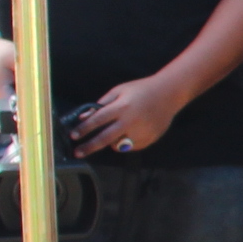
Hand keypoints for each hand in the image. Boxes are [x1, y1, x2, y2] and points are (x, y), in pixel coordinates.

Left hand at [70, 75, 186, 157]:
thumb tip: (83, 117)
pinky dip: (126, 142)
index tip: (73, 136)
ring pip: (118, 145)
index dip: (83, 128)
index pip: (98, 120)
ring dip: (111, 142)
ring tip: (117, 132)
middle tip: (77, 152)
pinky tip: (132, 131)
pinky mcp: (150, 139)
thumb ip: (101, 104)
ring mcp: (142, 132)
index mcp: (122, 107)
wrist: (169, 93)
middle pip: (105, 138)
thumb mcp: (119, 91)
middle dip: (89, 146)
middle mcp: (131, 121)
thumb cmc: (141, 90)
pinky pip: (131, 147)